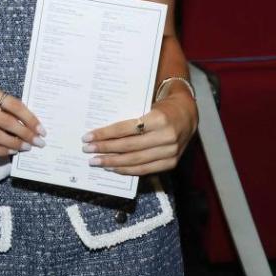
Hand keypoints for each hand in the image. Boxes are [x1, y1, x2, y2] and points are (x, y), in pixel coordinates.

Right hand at [0, 82, 45, 157]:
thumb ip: (6, 105)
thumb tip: (29, 124)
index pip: (14, 105)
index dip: (30, 119)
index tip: (41, 130)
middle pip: (7, 122)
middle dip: (25, 134)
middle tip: (38, 142)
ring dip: (14, 144)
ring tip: (25, 147)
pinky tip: (10, 152)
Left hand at [83, 84, 197, 175]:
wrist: (188, 114)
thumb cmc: (162, 107)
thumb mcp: (148, 105)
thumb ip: (130, 118)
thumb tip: (101, 131)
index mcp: (159, 119)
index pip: (126, 129)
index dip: (105, 134)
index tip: (88, 136)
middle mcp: (166, 136)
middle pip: (128, 146)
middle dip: (105, 149)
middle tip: (87, 150)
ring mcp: (170, 152)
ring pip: (135, 161)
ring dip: (112, 162)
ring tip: (96, 161)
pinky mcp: (171, 162)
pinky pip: (145, 170)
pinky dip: (127, 170)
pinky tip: (113, 168)